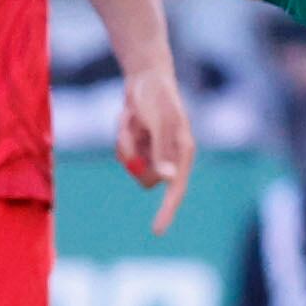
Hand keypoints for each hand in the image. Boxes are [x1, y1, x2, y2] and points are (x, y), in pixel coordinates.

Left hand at [115, 61, 193, 230]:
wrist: (146, 74)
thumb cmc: (157, 95)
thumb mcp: (159, 121)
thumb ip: (162, 151)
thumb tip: (168, 180)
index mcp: (183, 151)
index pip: (176, 188)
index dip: (167, 211)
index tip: (157, 231)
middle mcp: (171, 155)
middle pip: (146, 179)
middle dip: (133, 156)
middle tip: (134, 127)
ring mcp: (155, 151)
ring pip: (131, 165)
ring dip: (125, 141)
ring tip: (131, 117)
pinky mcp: (141, 145)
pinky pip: (124, 153)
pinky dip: (121, 135)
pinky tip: (129, 116)